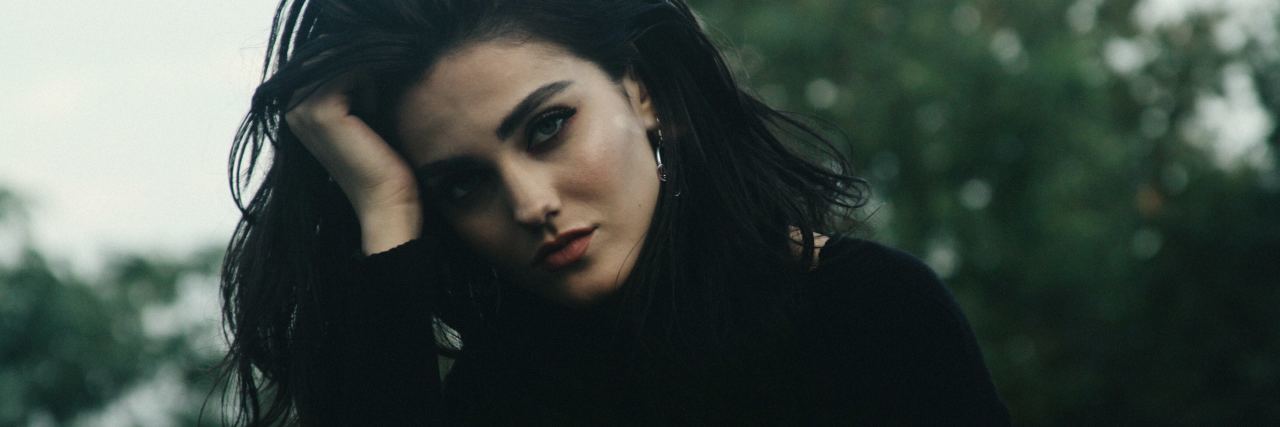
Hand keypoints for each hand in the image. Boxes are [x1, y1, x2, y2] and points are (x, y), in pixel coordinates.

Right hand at [285, 73, 422, 254]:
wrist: (386, 200)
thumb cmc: (382, 159)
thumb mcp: (362, 111)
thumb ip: (349, 82)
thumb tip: (358, 47)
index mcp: (295, 106)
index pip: (325, 58)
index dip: (356, 68)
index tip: (369, 103)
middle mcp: (290, 105)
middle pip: (331, 55)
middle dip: (361, 70)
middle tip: (371, 111)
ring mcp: (300, 108)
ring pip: (342, 60)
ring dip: (367, 79)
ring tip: (369, 115)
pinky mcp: (320, 111)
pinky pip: (351, 69)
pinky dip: (370, 86)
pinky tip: (370, 116)